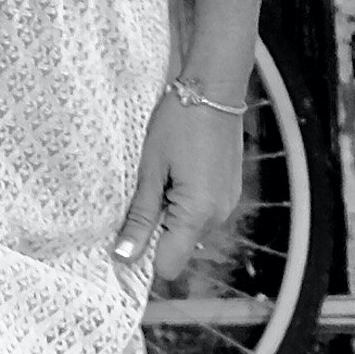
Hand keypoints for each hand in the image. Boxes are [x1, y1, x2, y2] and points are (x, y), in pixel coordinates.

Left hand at [111, 79, 249, 294]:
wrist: (213, 88)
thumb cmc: (178, 122)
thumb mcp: (150, 169)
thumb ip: (141, 216)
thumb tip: (125, 256)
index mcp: (198, 213)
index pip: (168, 265)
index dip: (144, 256)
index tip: (125, 235)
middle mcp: (219, 215)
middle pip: (179, 248)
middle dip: (156, 232)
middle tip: (141, 194)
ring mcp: (228, 203)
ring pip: (190, 229)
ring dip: (170, 215)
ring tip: (159, 178)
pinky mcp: (230, 191)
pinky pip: (202, 212)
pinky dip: (185, 202)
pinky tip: (176, 173)